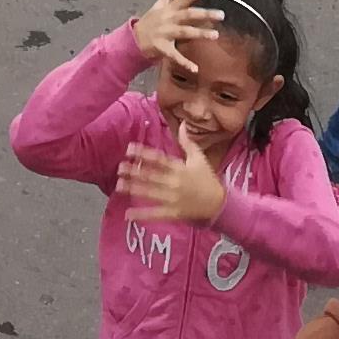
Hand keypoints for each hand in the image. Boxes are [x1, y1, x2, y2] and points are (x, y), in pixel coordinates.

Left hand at [113, 143, 227, 224]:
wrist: (219, 203)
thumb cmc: (208, 179)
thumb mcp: (199, 158)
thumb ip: (188, 142)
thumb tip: (181, 124)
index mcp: (179, 168)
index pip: (158, 159)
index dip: (143, 153)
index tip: (129, 148)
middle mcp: (174, 182)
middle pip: (151, 175)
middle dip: (134, 171)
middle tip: (119, 167)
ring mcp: (173, 198)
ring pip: (150, 193)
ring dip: (134, 188)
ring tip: (119, 185)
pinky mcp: (174, 212)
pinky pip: (156, 214)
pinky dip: (142, 214)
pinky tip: (129, 214)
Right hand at [127, 0, 219, 78]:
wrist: (133, 39)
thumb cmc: (149, 22)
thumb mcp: (156, 7)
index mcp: (169, 9)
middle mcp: (168, 19)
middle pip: (188, 14)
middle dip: (204, 14)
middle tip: (221, 15)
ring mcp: (165, 33)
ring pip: (184, 32)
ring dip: (200, 33)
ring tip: (215, 35)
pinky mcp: (162, 48)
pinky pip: (175, 55)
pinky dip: (184, 62)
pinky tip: (195, 68)